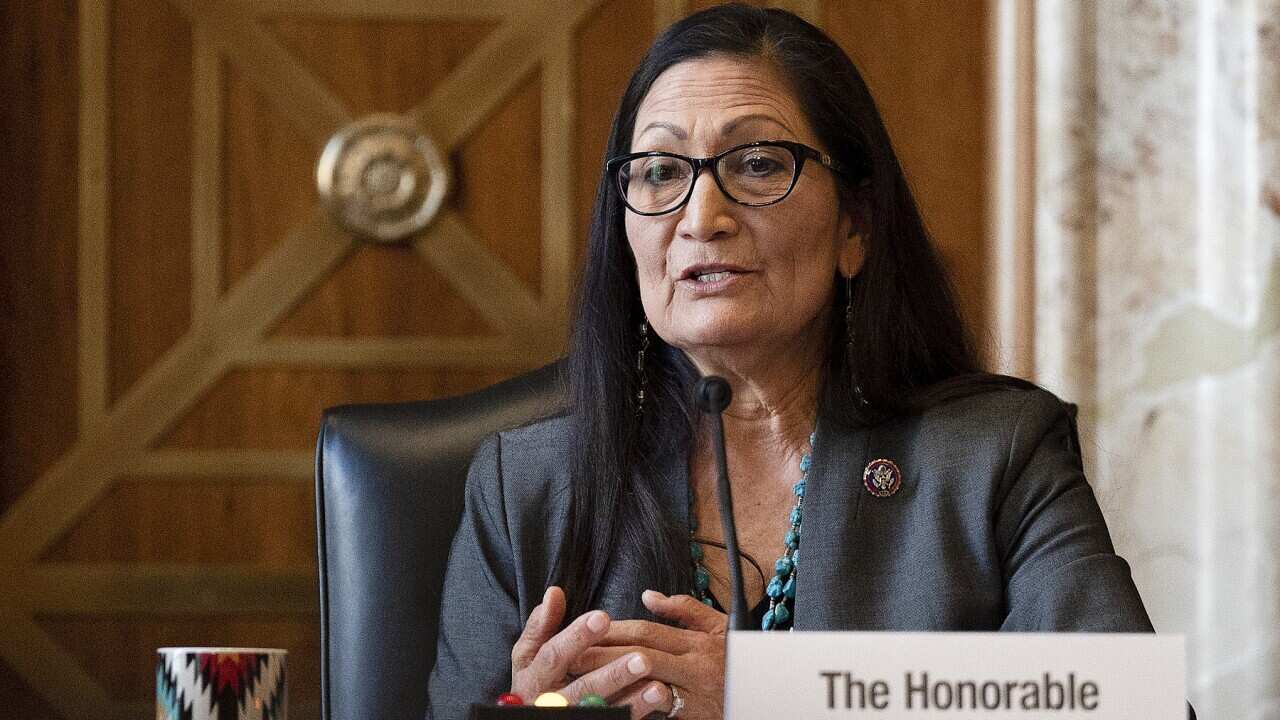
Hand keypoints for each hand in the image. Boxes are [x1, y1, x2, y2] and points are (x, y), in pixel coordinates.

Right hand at [510, 587, 656, 704]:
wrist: (532, 717)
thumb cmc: (534, 679)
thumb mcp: (527, 655)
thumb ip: (541, 626)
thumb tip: (555, 592)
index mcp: (534, 678)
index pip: (554, 656)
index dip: (577, 637)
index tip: (602, 617)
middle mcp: (552, 702)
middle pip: (583, 688)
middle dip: (613, 674)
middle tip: (642, 658)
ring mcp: (571, 718)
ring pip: (603, 710)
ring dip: (632, 700)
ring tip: (658, 687)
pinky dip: (635, 711)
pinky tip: (657, 698)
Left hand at [570, 590, 726, 718]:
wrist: (767, 692)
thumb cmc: (738, 659)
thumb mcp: (719, 627)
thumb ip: (684, 609)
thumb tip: (649, 595)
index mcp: (696, 641)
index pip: (647, 632)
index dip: (613, 630)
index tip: (583, 628)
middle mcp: (694, 666)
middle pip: (639, 657)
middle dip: (602, 655)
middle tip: (569, 656)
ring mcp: (693, 695)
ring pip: (645, 687)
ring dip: (612, 685)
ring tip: (581, 683)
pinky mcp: (693, 717)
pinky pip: (658, 711)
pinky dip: (634, 709)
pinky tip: (611, 708)